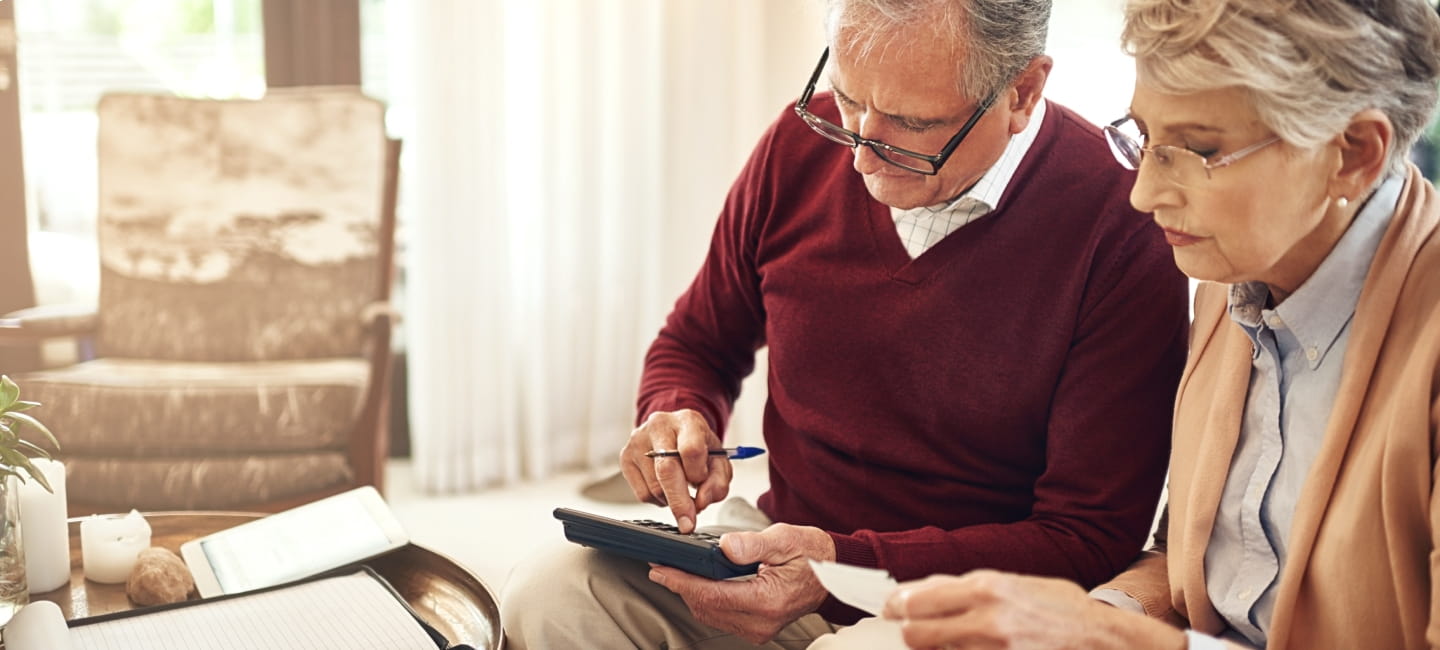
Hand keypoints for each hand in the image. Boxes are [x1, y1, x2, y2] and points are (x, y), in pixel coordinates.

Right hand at [619, 409, 731, 532]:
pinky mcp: (625, 458)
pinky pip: (643, 494)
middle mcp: (658, 426)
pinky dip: (658, 500)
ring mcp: (637, 441)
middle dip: (680, 502)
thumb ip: (718, 481)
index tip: (702, 495)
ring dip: (671, 500)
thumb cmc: (698, 446)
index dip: (698, 476)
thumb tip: (701, 502)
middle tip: (688, 523)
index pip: (691, 450)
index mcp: (687, 421)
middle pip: (666, 469)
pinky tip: (666, 488)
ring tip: (681, 489)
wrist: (675, 432)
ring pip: (654, 487)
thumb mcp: (718, 459)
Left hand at [648, 523, 834, 643]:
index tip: (660, 570)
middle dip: (680, 587)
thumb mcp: (784, 539)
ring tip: (673, 573)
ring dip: (690, 595)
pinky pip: (721, 616)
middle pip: (706, 607)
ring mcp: (759, 629)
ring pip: (710, 614)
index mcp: (767, 600)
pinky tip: (697, 584)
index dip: (681, 582)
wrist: (833, 573)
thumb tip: (725, 547)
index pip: (711, 595)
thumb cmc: (811, 554)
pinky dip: (705, 600)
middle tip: (660, 567)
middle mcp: (761, 621)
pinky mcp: (757, 628)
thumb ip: (753, 544)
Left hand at [881, 571, 1185, 649]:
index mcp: (987, 588)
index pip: (917, 599)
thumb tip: (928, 590)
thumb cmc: (1064, 611)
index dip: (896, 606)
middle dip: (910, 634)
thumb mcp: (1018, 584)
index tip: (890, 609)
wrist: (1106, 641)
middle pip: (915, 633)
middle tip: (912, 633)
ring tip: (951, 644)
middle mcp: (986, 619)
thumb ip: (973, 586)